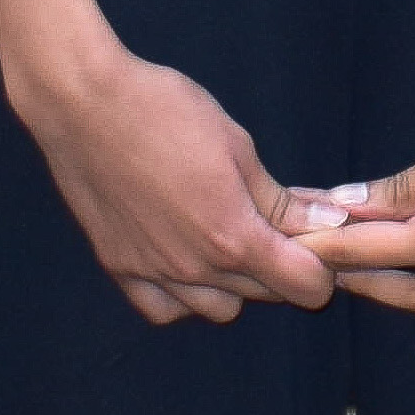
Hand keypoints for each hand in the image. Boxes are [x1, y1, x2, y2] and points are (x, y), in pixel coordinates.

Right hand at [22, 52, 332, 325]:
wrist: (86, 104)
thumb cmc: (167, 112)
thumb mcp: (238, 146)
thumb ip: (280, 199)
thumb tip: (328, 221)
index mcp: (233, 237)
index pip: (301, 286)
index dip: (321, 269)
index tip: (318, 244)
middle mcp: (196, 268)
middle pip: (263, 295)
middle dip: (281, 269)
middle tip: (276, 228)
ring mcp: (154, 273)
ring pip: (216, 310)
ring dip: (234, 286)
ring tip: (227, 241)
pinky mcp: (119, 268)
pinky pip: (163, 309)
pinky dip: (182, 296)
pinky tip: (185, 261)